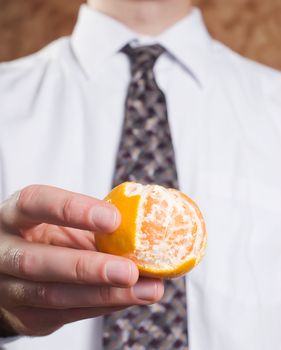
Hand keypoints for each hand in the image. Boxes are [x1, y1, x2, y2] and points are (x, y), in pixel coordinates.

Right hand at [0, 185, 163, 335]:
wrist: (18, 269)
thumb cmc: (49, 236)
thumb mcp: (63, 222)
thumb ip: (94, 224)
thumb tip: (147, 229)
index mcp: (15, 215)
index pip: (35, 203)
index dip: (72, 209)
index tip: (113, 219)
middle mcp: (4, 251)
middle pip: (37, 261)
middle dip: (87, 268)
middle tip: (129, 270)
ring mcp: (8, 288)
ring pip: (53, 296)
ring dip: (104, 294)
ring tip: (146, 289)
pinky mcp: (25, 316)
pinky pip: (65, 314)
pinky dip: (103, 306)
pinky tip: (129, 297)